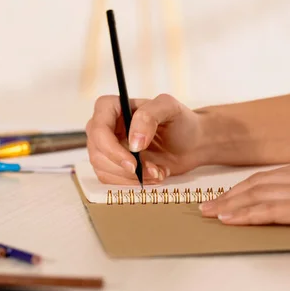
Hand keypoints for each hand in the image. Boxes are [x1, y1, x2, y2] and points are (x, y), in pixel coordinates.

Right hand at [86, 93, 204, 184]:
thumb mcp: (170, 108)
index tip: (134, 161)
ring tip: (157, 172)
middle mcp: (106, 127)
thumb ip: (149, 116)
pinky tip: (154, 175)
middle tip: (152, 170)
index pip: (98, 128)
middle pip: (97, 152)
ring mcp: (108, 148)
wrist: (192, 144)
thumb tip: (133, 141)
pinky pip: (112, 180)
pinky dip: (133, 183)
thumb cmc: (181, 122)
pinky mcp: (114, 165)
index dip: (111, 148)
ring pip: (103, 169)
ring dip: (132, 177)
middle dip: (125, 167)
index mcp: (112, 107)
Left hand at [199, 152, 289, 232]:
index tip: (227, 195)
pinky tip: (231, 219)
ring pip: (259, 196)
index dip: (245, 187)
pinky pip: (272, 210)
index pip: (270, 176)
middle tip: (206, 207)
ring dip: (231, 206)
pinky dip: (247, 214)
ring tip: (209, 215)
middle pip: (257, 183)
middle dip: (229, 196)